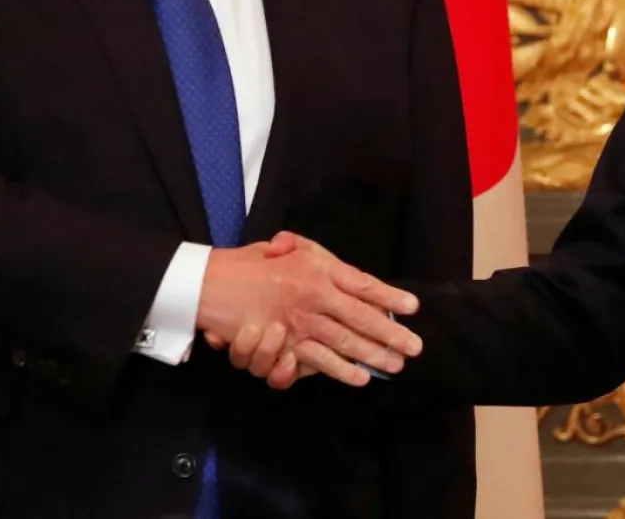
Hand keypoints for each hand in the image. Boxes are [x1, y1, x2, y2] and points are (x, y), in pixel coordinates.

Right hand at [196, 234, 420, 386]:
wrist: (209, 284)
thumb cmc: (247, 264)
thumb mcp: (282, 247)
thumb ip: (308, 251)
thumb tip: (331, 261)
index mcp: (317, 267)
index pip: (362, 283)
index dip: (389, 296)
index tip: (412, 307)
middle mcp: (314, 293)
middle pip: (362, 316)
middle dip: (391, 333)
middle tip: (415, 346)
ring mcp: (301, 320)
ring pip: (346, 341)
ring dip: (374, 354)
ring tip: (396, 364)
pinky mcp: (285, 343)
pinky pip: (319, 360)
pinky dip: (342, 370)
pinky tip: (361, 377)